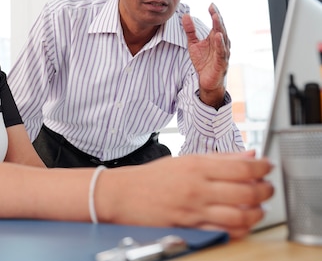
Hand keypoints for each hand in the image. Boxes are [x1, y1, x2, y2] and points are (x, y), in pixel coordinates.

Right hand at [97, 151, 273, 238]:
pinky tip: (241, 224)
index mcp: (196, 167)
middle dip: (265, 191)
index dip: (263, 169)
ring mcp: (194, 211)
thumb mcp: (185, 160)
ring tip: (257, 208)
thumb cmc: (152, 178)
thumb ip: (220, 158)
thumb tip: (249, 156)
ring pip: (239, 216)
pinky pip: (223, 233)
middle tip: (267, 189)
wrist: (122, 195)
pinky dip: (239, 230)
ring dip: (256, 213)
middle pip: (246, 192)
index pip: (242, 168)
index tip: (268, 168)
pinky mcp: (189, 228)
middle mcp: (197, 189)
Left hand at [182, 3, 230, 107]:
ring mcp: (223, 53)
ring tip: (216, 17)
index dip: (214, 14)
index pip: (216, 23)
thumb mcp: (193, 44)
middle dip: (217, 18)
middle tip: (213, 8)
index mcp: (215, 38)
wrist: (207, 81)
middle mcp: (222, 43)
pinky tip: (217, 36)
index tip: (211, 4)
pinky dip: (220, 44)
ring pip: (223, 38)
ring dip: (219, 28)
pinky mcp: (221, 62)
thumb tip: (185, 15)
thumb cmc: (203, 62)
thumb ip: (190, 31)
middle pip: (220, 28)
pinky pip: (221, 52)